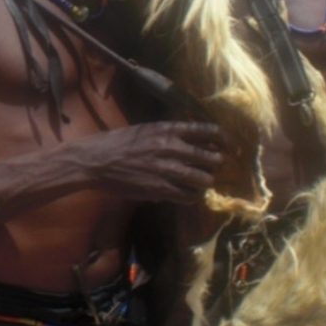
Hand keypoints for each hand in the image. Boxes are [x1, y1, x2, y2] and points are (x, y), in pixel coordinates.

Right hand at [79, 121, 224, 203]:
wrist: (96, 160)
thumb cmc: (117, 142)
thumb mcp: (145, 130)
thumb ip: (168, 135)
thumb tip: (191, 143)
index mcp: (168, 129)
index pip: (207, 131)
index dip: (223, 139)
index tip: (230, 145)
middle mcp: (172, 147)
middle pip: (211, 157)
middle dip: (215, 164)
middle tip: (213, 167)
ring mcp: (167, 169)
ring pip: (203, 179)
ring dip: (205, 181)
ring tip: (201, 183)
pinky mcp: (160, 188)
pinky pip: (188, 195)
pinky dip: (192, 196)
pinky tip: (188, 194)